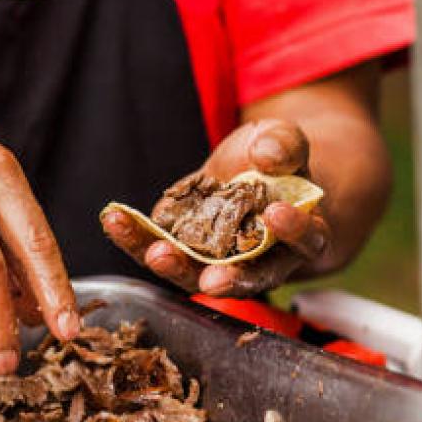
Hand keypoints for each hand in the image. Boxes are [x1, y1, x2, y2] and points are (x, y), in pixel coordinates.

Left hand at [102, 118, 331, 296]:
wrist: (252, 171)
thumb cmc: (278, 162)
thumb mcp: (284, 142)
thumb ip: (283, 146)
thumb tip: (268, 155)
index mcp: (302, 235)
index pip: (305, 240)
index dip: (293, 230)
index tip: (277, 213)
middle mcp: (262, 260)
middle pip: (248, 277)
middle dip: (229, 279)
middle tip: (211, 278)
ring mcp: (216, 260)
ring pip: (196, 272)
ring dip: (175, 265)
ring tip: (155, 252)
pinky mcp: (181, 249)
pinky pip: (157, 249)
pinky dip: (136, 237)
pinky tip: (116, 220)